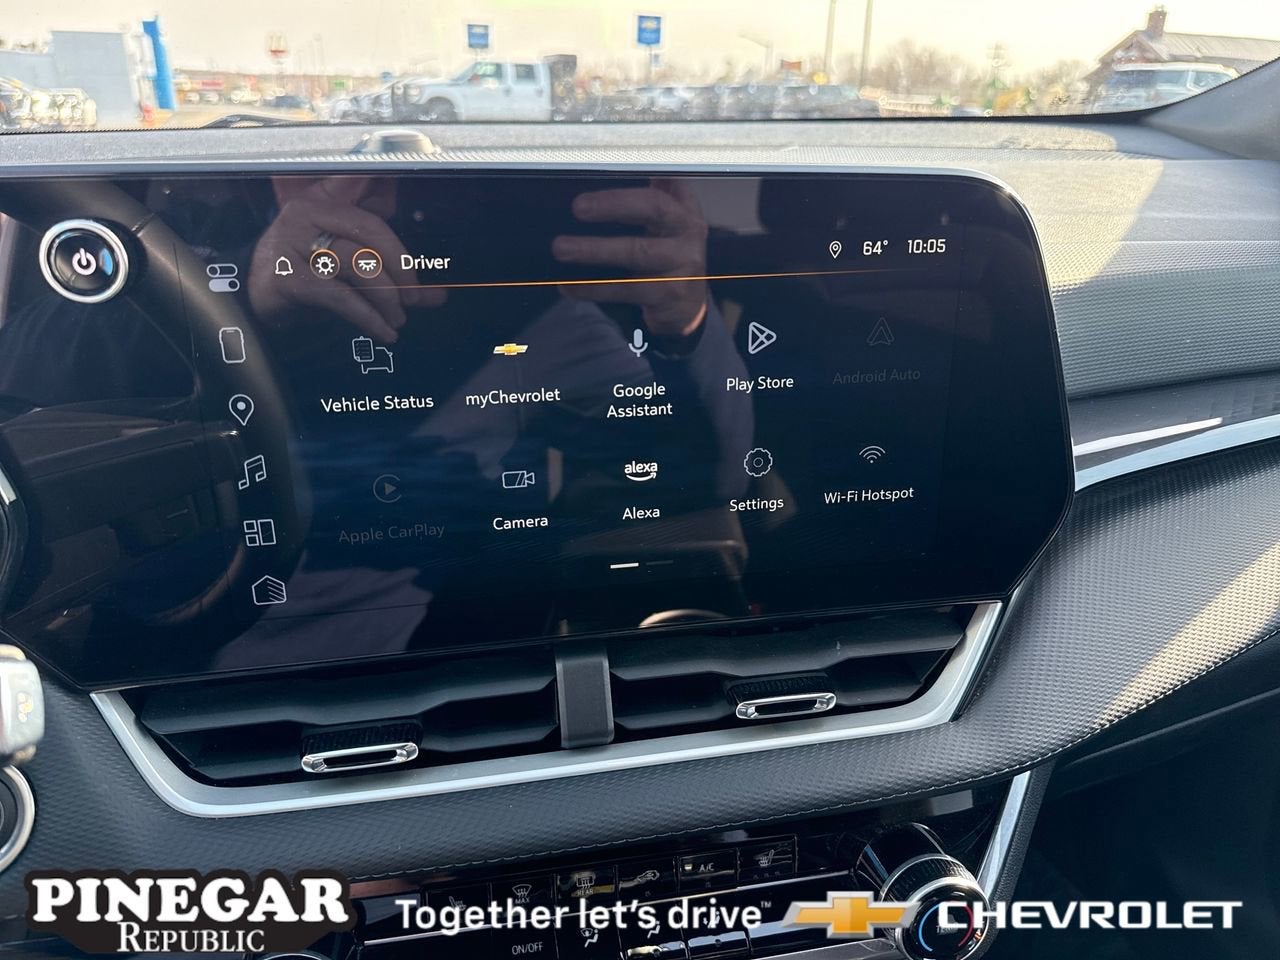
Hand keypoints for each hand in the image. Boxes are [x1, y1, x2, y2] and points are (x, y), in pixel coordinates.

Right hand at [248, 177, 443, 343]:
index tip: (410, 176)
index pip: (360, 182)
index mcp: (324, 200)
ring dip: (387, 297)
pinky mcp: (288, 280)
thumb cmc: (309, 276)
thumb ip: (393, 275)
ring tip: (398, 319)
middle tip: (416, 296)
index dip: (385, 179)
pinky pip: (340, 296)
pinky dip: (368, 317)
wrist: (254, 300)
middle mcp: (307, 214)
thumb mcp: (350, 267)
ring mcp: (294, 244)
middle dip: (401, 266)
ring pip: (358, 264)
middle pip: (370, 230)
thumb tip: (438, 295)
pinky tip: (383, 332)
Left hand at [551, 179, 708, 341]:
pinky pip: (626, 289)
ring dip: (595, 249)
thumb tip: (610, 166)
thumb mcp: (665, 224)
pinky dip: (594, 288)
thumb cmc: (667, 257)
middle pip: (653, 208)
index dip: (647, 167)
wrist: (688, 307)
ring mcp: (683, 263)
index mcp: (683, 207)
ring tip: (562, 248)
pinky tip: (568, 286)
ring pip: (636, 252)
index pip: (669, 178)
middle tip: (578, 207)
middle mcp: (688, 230)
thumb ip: (647, 198)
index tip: (615, 159)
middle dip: (614, 204)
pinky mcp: (670, 293)